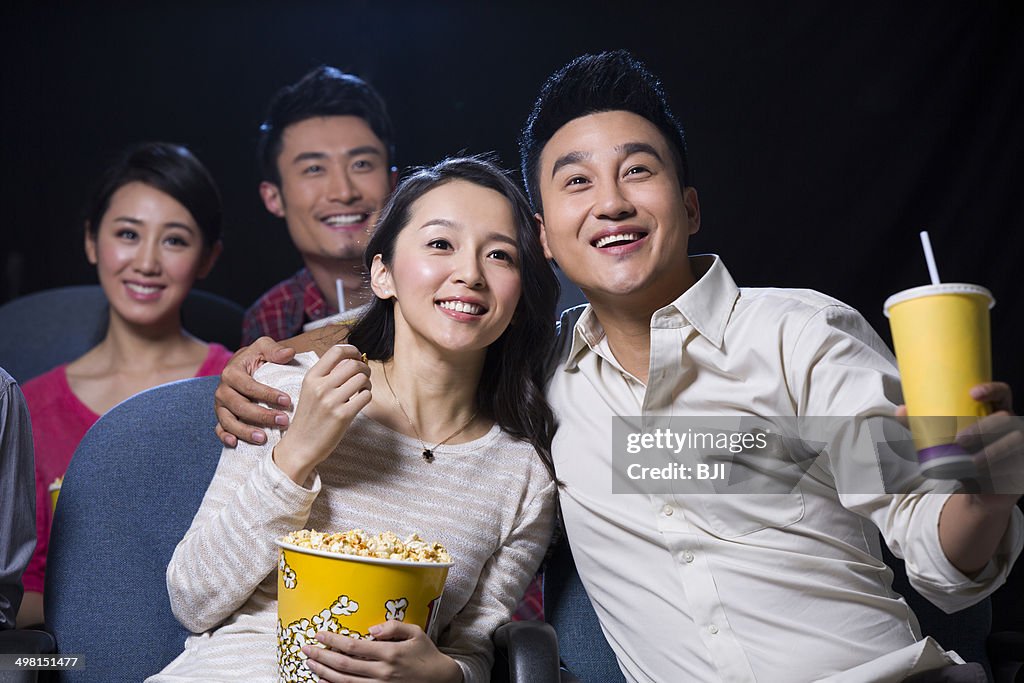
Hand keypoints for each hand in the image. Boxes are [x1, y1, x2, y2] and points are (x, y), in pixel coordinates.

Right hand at [214, 337, 295, 446]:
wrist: (245, 368)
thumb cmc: (258, 358)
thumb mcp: (264, 348)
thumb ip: (274, 350)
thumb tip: (289, 353)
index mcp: (231, 373)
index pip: (249, 385)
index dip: (267, 394)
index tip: (287, 401)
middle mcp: (222, 390)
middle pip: (239, 406)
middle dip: (262, 416)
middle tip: (283, 421)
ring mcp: (220, 406)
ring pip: (228, 421)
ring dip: (245, 431)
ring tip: (264, 439)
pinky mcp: (221, 417)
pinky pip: (219, 429)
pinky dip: (225, 437)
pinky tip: (236, 444)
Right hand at [272, 345, 370, 484]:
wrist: (299, 447)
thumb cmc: (308, 418)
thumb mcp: (310, 391)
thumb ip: (327, 375)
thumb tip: (352, 360)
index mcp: (311, 377)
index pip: (336, 351)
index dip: (352, 350)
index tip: (358, 356)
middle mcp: (320, 386)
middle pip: (353, 364)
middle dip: (364, 368)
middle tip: (364, 376)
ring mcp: (331, 401)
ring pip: (362, 378)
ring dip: (367, 383)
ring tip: (361, 390)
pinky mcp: (343, 416)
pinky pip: (366, 396)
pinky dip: (367, 396)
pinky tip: (359, 402)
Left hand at [302, 621, 462, 682]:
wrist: (441, 679)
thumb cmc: (426, 653)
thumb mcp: (415, 632)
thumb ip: (393, 627)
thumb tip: (371, 629)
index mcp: (389, 653)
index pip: (353, 646)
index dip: (333, 640)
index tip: (320, 634)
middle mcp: (382, 672)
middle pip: (344, 665)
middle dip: (321, 656)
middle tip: (306, 649)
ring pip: (344, 682)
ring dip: (324, 673)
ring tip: (310, 664)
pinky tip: (324, 681)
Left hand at [897, 382, 1021, 498]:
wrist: (979, 489)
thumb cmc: (962, 457)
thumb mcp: (942, 440)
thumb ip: (923, 425)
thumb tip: (900, 411)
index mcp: (995, 412)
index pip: (1002, 393)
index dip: (991, 389)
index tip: (972, 393)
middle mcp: (1012, 426)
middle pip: (1005, 419)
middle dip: (983, 428)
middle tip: (959, 440)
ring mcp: (1021, 445)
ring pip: (1013, 442)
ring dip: (992, 451)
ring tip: (971, 462)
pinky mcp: (1022, 466)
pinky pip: (1017, 464)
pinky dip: (1002, 469)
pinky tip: (988, 475)